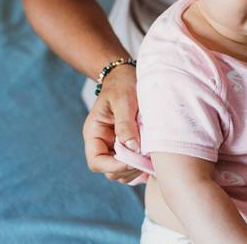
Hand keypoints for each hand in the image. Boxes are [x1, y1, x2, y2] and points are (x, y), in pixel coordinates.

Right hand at [82, 65, 141, 183]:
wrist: (126, 75)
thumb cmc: (122, 84)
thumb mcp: (123, 100)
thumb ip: (125, 124)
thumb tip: (132, 148)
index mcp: (94, 134)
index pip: (96, 162)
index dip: (114, 166)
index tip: (133, 159)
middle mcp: (102, 144)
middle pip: (110, 171)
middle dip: (128, 168)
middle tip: (147, 157)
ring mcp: (115, 147)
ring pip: (122, 172)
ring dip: (136, 168)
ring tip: (151, 155)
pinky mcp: (127, 146)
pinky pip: (132, 165)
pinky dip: (141, 165)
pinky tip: (152, 156)